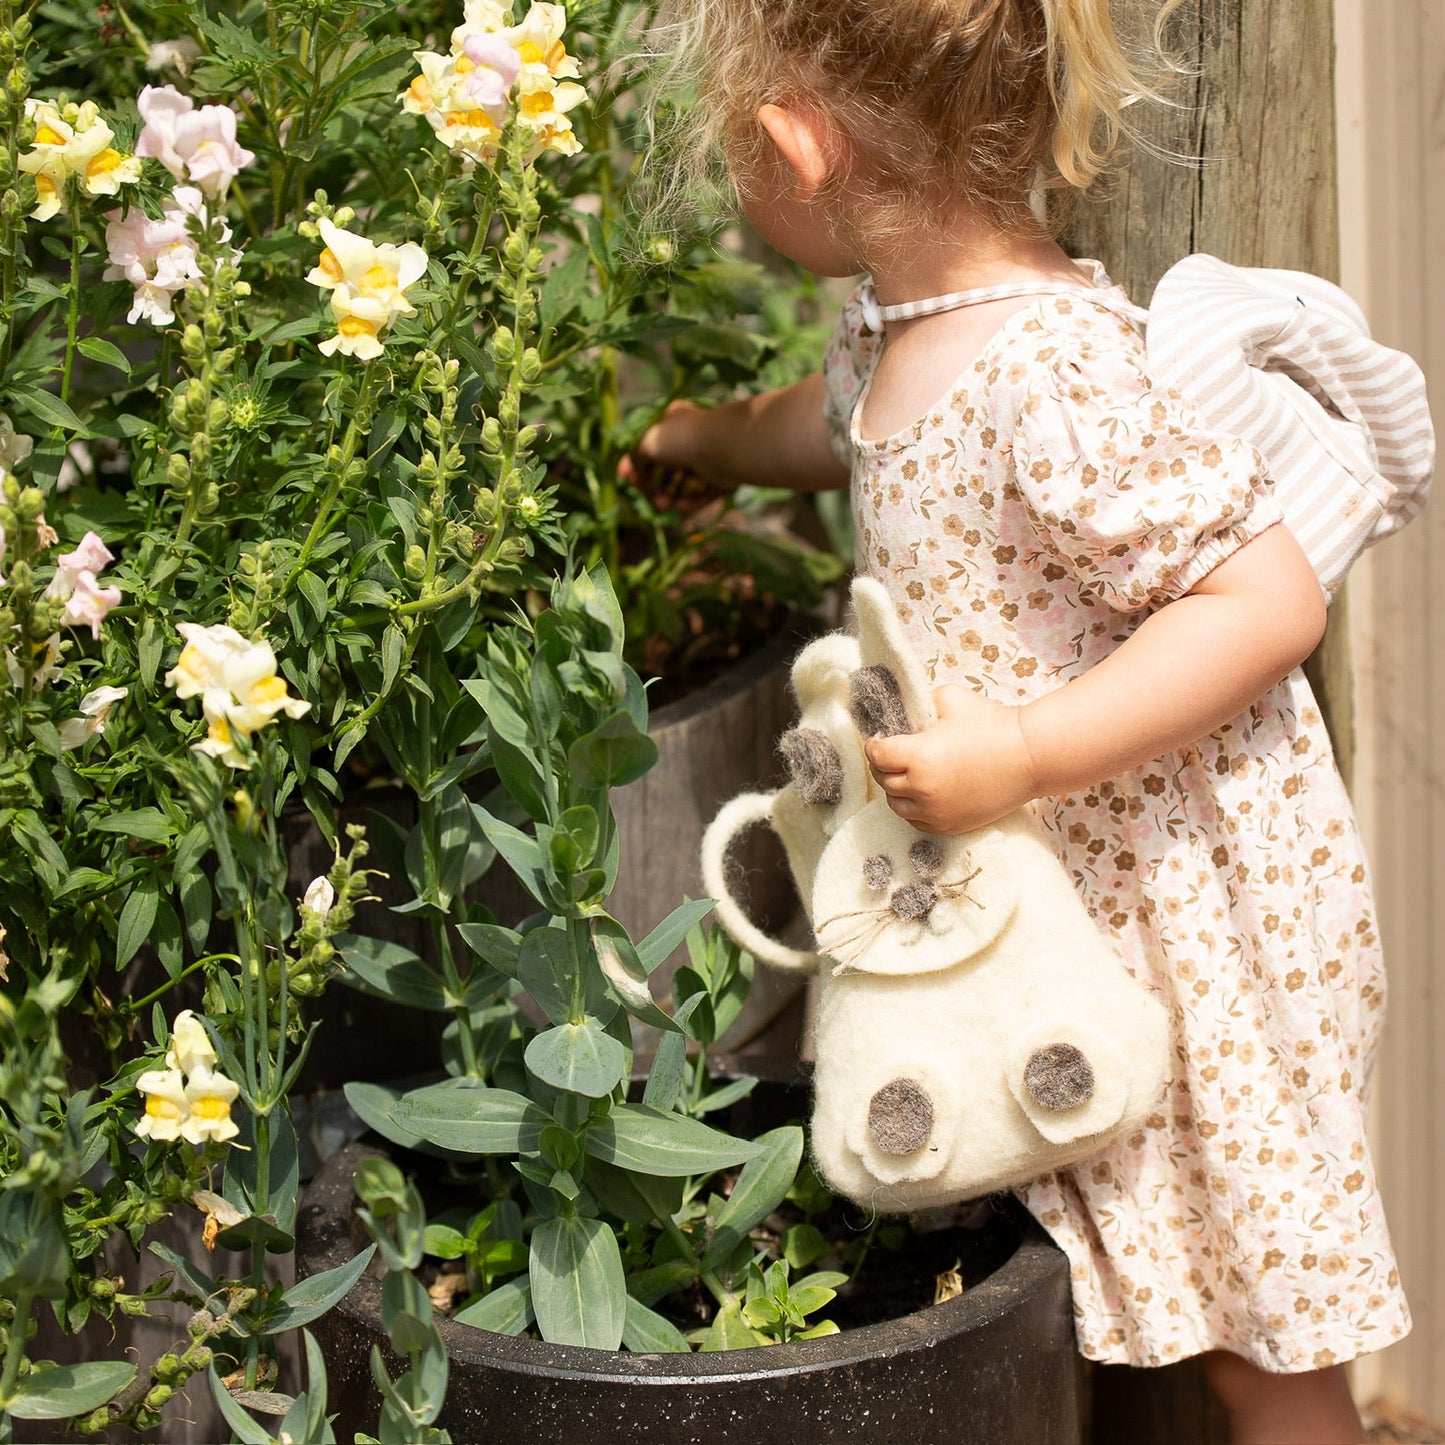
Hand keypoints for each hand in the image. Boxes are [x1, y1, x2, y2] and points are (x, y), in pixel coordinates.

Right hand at [618, 400, 730, 495]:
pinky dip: (691, 500)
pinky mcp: (720, 476)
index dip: (633, 460)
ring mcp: (706, 457)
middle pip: (665, 464)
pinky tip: (682, 506)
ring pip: (683, 481)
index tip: (623, 476)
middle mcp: (689, 437)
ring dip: (669, 495)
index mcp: (672, 421)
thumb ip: (636, 454)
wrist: (722, 448)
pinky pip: (702, 491)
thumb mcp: (648, 442)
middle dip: (651, 481)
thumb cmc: (681, 439)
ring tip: (663, 505)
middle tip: (641, 490)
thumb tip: (635, 470)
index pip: (648, 441)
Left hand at [864, 684, 1038, 834]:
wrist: (1030, 756)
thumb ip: (921, 703)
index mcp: (918, 757)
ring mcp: (936, 812)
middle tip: (890, 754)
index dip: (873, 744)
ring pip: (897, 806)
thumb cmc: (992, 723)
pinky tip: (923, 793)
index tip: (878, 738)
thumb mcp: (950, 698)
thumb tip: (905, 712)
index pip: (877, 755)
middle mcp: (922, 789)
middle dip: (883, 765)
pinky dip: (914, 808)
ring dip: (896, 789)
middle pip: (884, 781)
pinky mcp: (951, 825)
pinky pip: (918, 822)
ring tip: (906, 774)